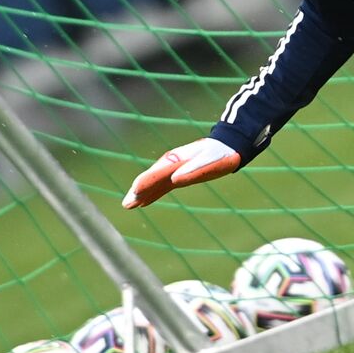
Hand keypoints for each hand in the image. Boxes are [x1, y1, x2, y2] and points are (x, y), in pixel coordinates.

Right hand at [122, 138, 240, 208]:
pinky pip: (161, 186)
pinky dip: (152, 194)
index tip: (135, 191)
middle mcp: (170, 165)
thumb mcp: (209, 161)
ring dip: (142, 194)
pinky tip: (144, 202)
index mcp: (175, 160)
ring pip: (154, 184)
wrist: (227, 147)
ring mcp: (173, 170)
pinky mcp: (178, 176)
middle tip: (126, 204)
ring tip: (128, 205)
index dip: (146, 183)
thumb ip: (194, 170)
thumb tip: (175, 179)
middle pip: (151, 180)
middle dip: (138, 191)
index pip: (156, 173)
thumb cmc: (219, 153)